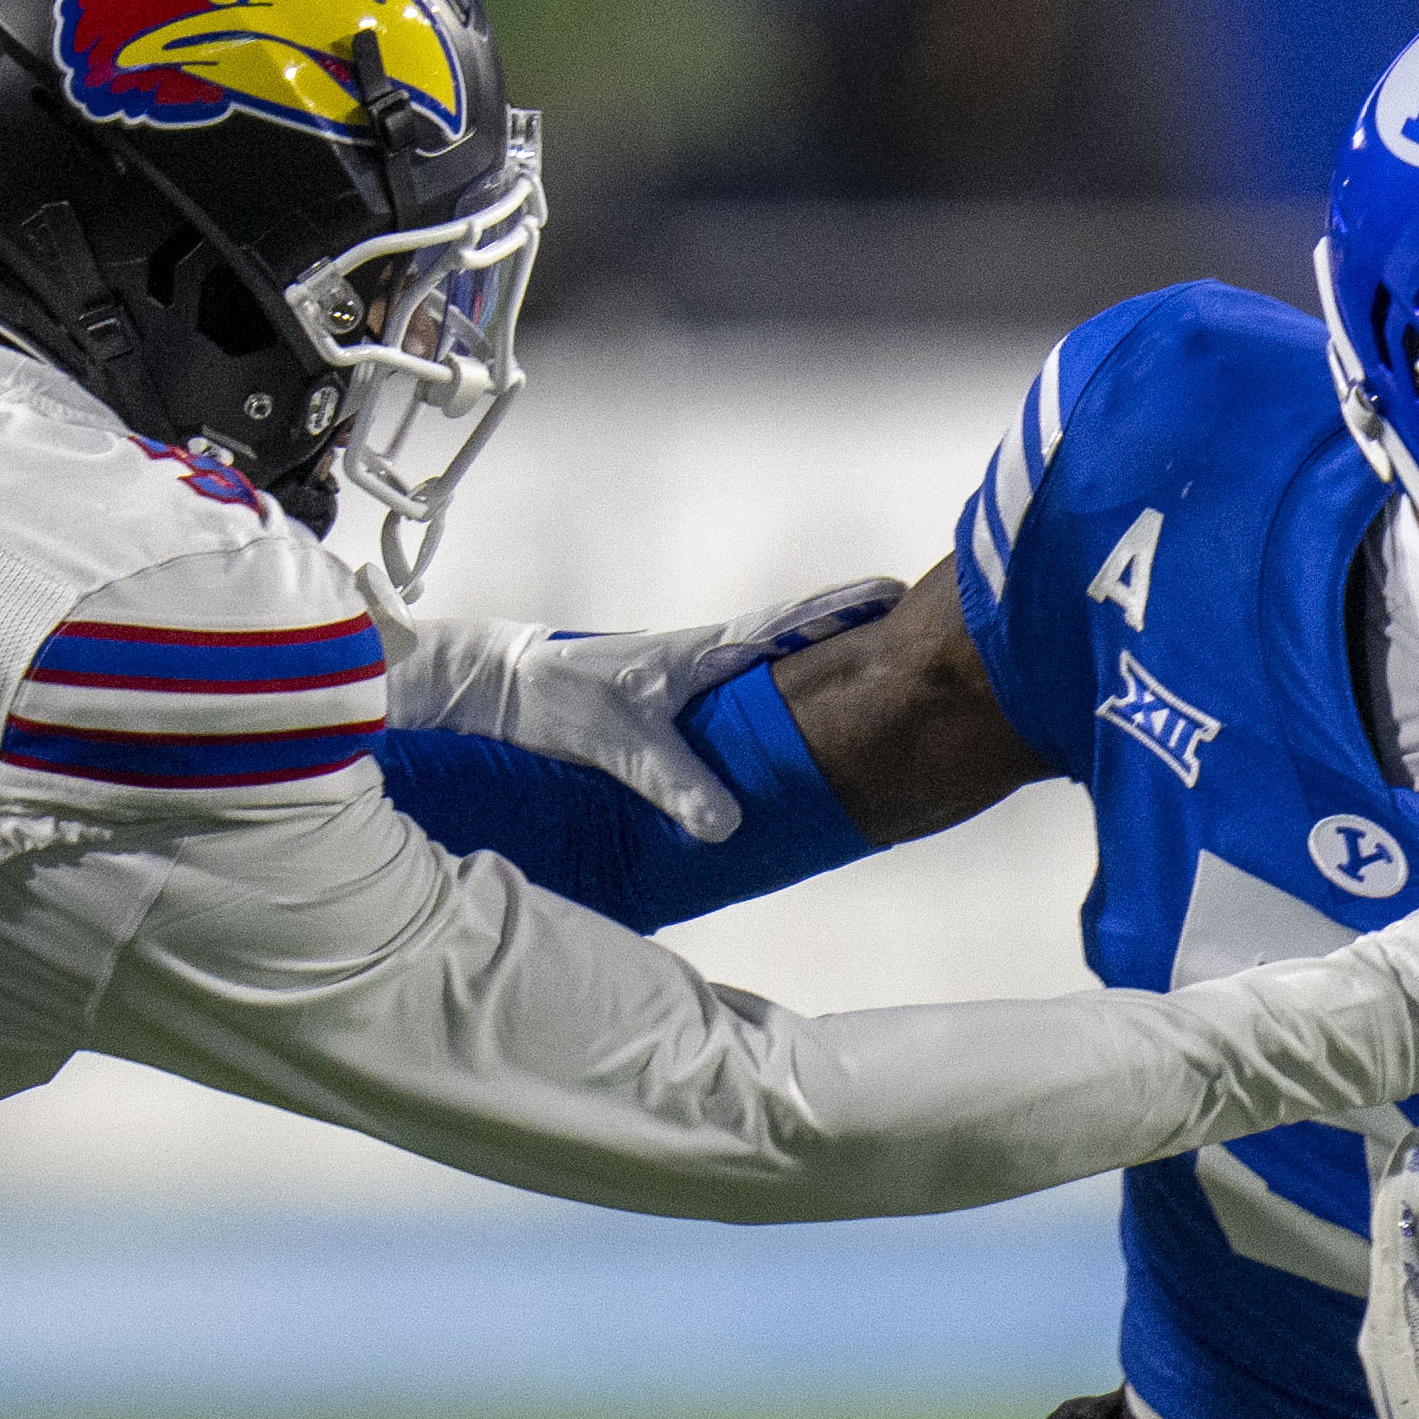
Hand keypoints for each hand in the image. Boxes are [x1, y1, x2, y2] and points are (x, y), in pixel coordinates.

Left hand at [362, 569, 902, 840]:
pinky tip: (807, 729)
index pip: (785, 625)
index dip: (838, 609)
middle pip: (798, 642)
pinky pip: (753, 702)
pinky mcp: (686, 708)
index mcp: (703, 652)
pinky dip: (786, 702)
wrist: (506, 691)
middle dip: (853, 633)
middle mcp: (711, 661)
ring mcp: (702, 683)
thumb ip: (672, 779)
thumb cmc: (558, 698)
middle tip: (912, 626)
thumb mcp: (618, 740)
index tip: (892, 592)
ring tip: (880, 677)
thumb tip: (728, 825)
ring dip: (824, 668)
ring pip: (778, 672)